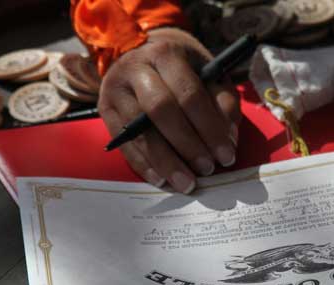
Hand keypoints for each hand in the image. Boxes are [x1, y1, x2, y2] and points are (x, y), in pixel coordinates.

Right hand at [98, 27, 240, 192]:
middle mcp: (136, 69)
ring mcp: (115, 90)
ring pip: (139, 131)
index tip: (226, 156)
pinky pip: (124, 144)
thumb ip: (224, 103)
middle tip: (207, 169)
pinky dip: (144, 165)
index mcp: (166, 54)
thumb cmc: (184, 68)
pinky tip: (162, 180)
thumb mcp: (210, 74)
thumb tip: (229, 140)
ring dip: (166, 162)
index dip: (210, 129)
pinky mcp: (105, 110)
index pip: (189, 95)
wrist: (141, 52)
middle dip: (187, 145)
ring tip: (186, 184)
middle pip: (161, 111)